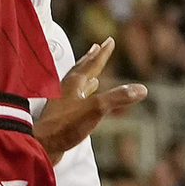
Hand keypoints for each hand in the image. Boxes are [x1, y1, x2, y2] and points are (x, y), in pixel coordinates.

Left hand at [33, 38, 146, 162]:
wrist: (42, 144)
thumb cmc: (66, 125)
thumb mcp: (96, 109)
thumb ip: (118, 98)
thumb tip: (142, 89)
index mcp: (74, 83)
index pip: (92, 63)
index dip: (103, 53)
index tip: (109, 41)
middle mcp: (67, 88)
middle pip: (81, 69)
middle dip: (90, 58)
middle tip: (96, 47)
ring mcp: (62, 101)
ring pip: (76, 83)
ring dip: (86, 75)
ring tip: (93, 72)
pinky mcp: (61, 114)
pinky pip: (74, 98)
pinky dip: (83, 93)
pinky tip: (85, 96)